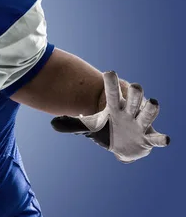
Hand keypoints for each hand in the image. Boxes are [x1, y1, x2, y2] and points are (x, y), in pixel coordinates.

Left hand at [51, 71, 169, 162]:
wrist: (120, 144)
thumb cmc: (105, 130)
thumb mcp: (88, 127)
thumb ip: (71, 124)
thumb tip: (53, 123)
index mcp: (115, 107)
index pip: (112, 93)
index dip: (111, 84)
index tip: (109, 72)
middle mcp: (129, 112)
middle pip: (133, 99)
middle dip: (134, 92)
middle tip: (134, 85)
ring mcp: (139, 124)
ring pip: (146, 114)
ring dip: (150, 109)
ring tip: (154, 102)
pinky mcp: (147, 138)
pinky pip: (155, 138)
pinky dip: (160, 139)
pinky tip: (165, 140)